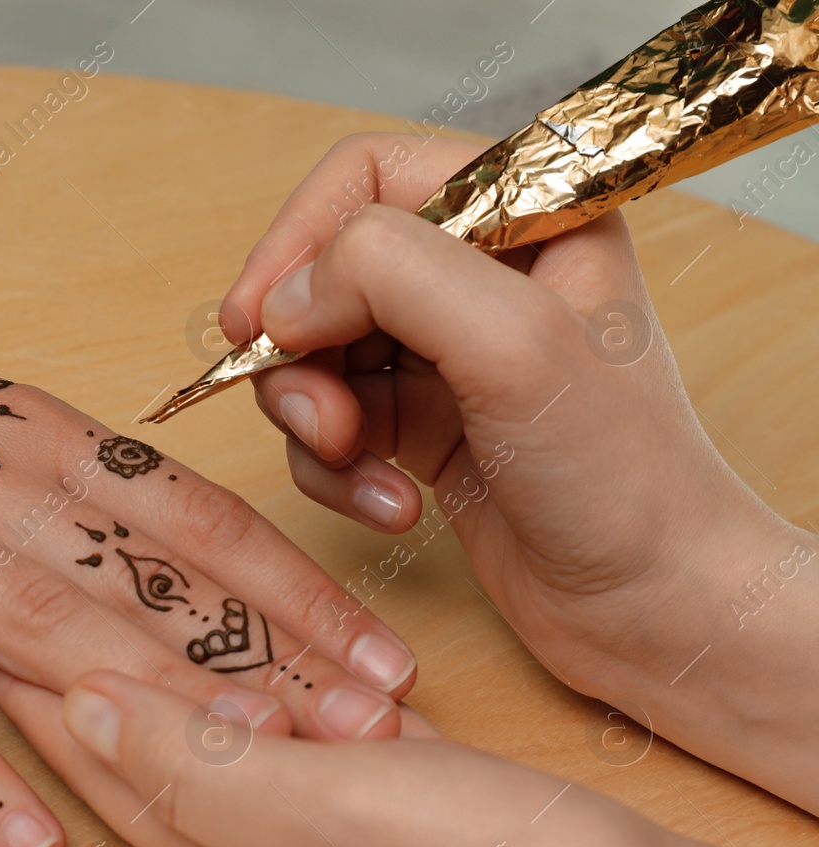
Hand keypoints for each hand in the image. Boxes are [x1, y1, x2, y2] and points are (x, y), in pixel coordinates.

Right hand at [0, 210, 426, 846]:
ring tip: (251, 772)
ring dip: (156, 702)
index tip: (387, 658)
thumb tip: (198, 561)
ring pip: (46, 629)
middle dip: (268, 657)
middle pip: (146, 579)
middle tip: (372, 730)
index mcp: (38, 435)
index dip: (298, 591)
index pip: (195, 518)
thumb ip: (78, 486)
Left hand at [0, 667, 818, 846]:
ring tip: (136, 595)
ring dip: (180, 665)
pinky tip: (273, 655)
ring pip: (223, 731)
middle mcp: (256, 841)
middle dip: (96, 658)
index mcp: (219, 842)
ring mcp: (325, 826)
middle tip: (53, 576)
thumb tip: (82, 706)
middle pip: (147, 739)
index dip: (41, 675)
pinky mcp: (389, 807)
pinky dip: (276, 684)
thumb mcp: (314, 816)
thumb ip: (193, 766)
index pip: (97, 749)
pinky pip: (303, 735)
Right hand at [219, 133, 818, 810]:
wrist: (653, 606)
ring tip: (354, 464)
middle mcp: (480, 272)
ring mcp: (445, 351)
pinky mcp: (420, 424)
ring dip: (312, 417)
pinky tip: (390, 506)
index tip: (255, 320)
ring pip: (314, 353)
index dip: (298, 239)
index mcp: (526, 214)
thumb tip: (283, 298)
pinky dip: (336, 470)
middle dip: (301, 351)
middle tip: (317, 420)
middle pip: (324, 270)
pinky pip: (329, 424)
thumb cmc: (622, 475)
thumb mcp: (512, 345)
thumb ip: (392, 277)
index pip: (367, 176)